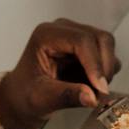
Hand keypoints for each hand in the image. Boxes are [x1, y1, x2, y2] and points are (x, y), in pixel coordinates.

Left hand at [0, 18, 122, 128]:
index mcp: (46, 35)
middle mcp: (62, 29)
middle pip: (99, 38)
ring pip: (106, 44)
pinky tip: (91, 85)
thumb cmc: (25, 95)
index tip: (101, 88)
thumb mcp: (41, 99)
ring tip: (94, 91)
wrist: (21, 97)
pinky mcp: (85, 46)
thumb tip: (92, 97)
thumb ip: (66, 96)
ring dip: (106, 69)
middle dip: (104, 66)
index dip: (95, 64)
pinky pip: (106, 54)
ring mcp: (75, 35)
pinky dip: (105, 71)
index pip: (81, 40)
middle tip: (100, 92)